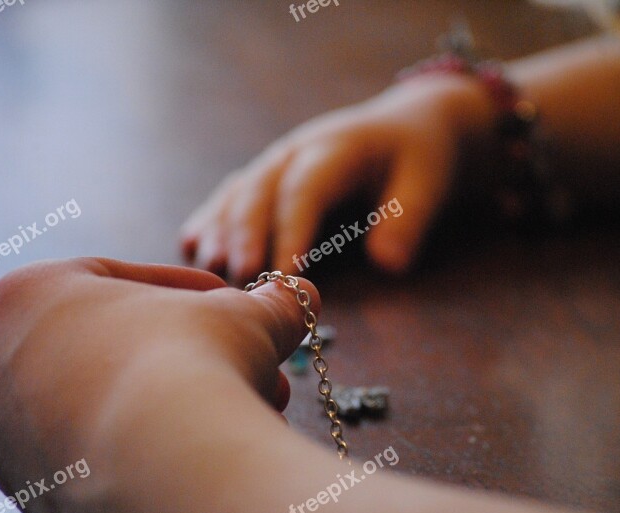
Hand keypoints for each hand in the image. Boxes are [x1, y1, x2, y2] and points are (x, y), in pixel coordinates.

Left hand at [0, 258, 315, 512]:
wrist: (168, 467)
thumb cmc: (191, 364)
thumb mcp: (243, 316)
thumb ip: (268, 304)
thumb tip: (301, 298)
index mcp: (26, 298)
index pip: (115, 277)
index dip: (190, 289)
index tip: (234, 304)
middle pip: (117, 345)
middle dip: (196, 356)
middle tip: (249, 366)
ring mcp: (9, 436)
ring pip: (113, 402)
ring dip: (184, 401)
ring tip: (246, 409)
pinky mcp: (35, 493)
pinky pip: (104, 455)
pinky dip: (155, 447)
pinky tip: (210, 449)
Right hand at [180, 74, 495, 281]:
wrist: (406, 126)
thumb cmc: (419, 157)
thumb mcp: (428, 183)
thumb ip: (408, 221)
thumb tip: (389, 265)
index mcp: (335, 149)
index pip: (306, 189)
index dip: (293, 230)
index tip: (284, 273)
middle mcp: (296, 152)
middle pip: (260, 191)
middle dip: (246, 236)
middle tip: (240, 280)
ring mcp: (276, 162)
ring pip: (238, 194)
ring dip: (221, 232)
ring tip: (209, 273)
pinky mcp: (268, 177)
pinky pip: (232, 196)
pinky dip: (211, 220)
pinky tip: (191, 246)